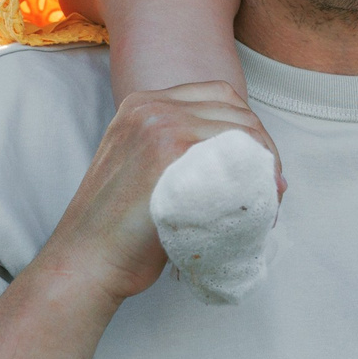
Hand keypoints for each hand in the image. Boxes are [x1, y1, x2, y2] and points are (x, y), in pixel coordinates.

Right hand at [32, 81, 271, 306]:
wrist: (86, 262)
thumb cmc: (117, 231)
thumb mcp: (140, 170)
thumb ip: (178, 151)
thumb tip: (240, 159)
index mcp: (142, 104)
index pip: (218, 96)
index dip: (248, 129)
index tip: (259, 166)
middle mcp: (151, 106)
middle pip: (235, 110)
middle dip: (263, 148)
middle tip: (272, 189)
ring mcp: (159, 125)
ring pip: (241, 132)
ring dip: (264, 167)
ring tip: (267, 204)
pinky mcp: (170, 152)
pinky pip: (234, 155)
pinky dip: (255, 181)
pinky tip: (260, 210)